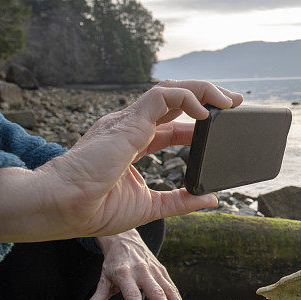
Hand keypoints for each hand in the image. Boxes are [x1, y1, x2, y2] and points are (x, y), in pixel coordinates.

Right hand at [0, 80, 243, 242]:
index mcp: (133, 143)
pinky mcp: (127, 121)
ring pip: (170, 90)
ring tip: (228, 101)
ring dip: (203, 90)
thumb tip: (211, 199)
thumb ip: (180, 201)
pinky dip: (187, 97)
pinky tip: (205, 113)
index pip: (174, 125)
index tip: (225, 123)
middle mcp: (130, 127)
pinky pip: (161, 95)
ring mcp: (128, 121)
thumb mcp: (150, 206)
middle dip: (208, 96)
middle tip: (236, 102)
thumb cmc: (94, 209)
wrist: (63, 209)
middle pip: (175, 100)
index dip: (200, 122)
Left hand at [73, 229, 186, 299]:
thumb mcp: (102, 280)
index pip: (131, 293)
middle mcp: (141, 270)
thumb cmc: (112, 264)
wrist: (125, 239)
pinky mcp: (162, 270)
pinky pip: (172, 286)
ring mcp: (154, 269)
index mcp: (124, 273)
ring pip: (168, 289)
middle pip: (155, 291)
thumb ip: (94, 299)